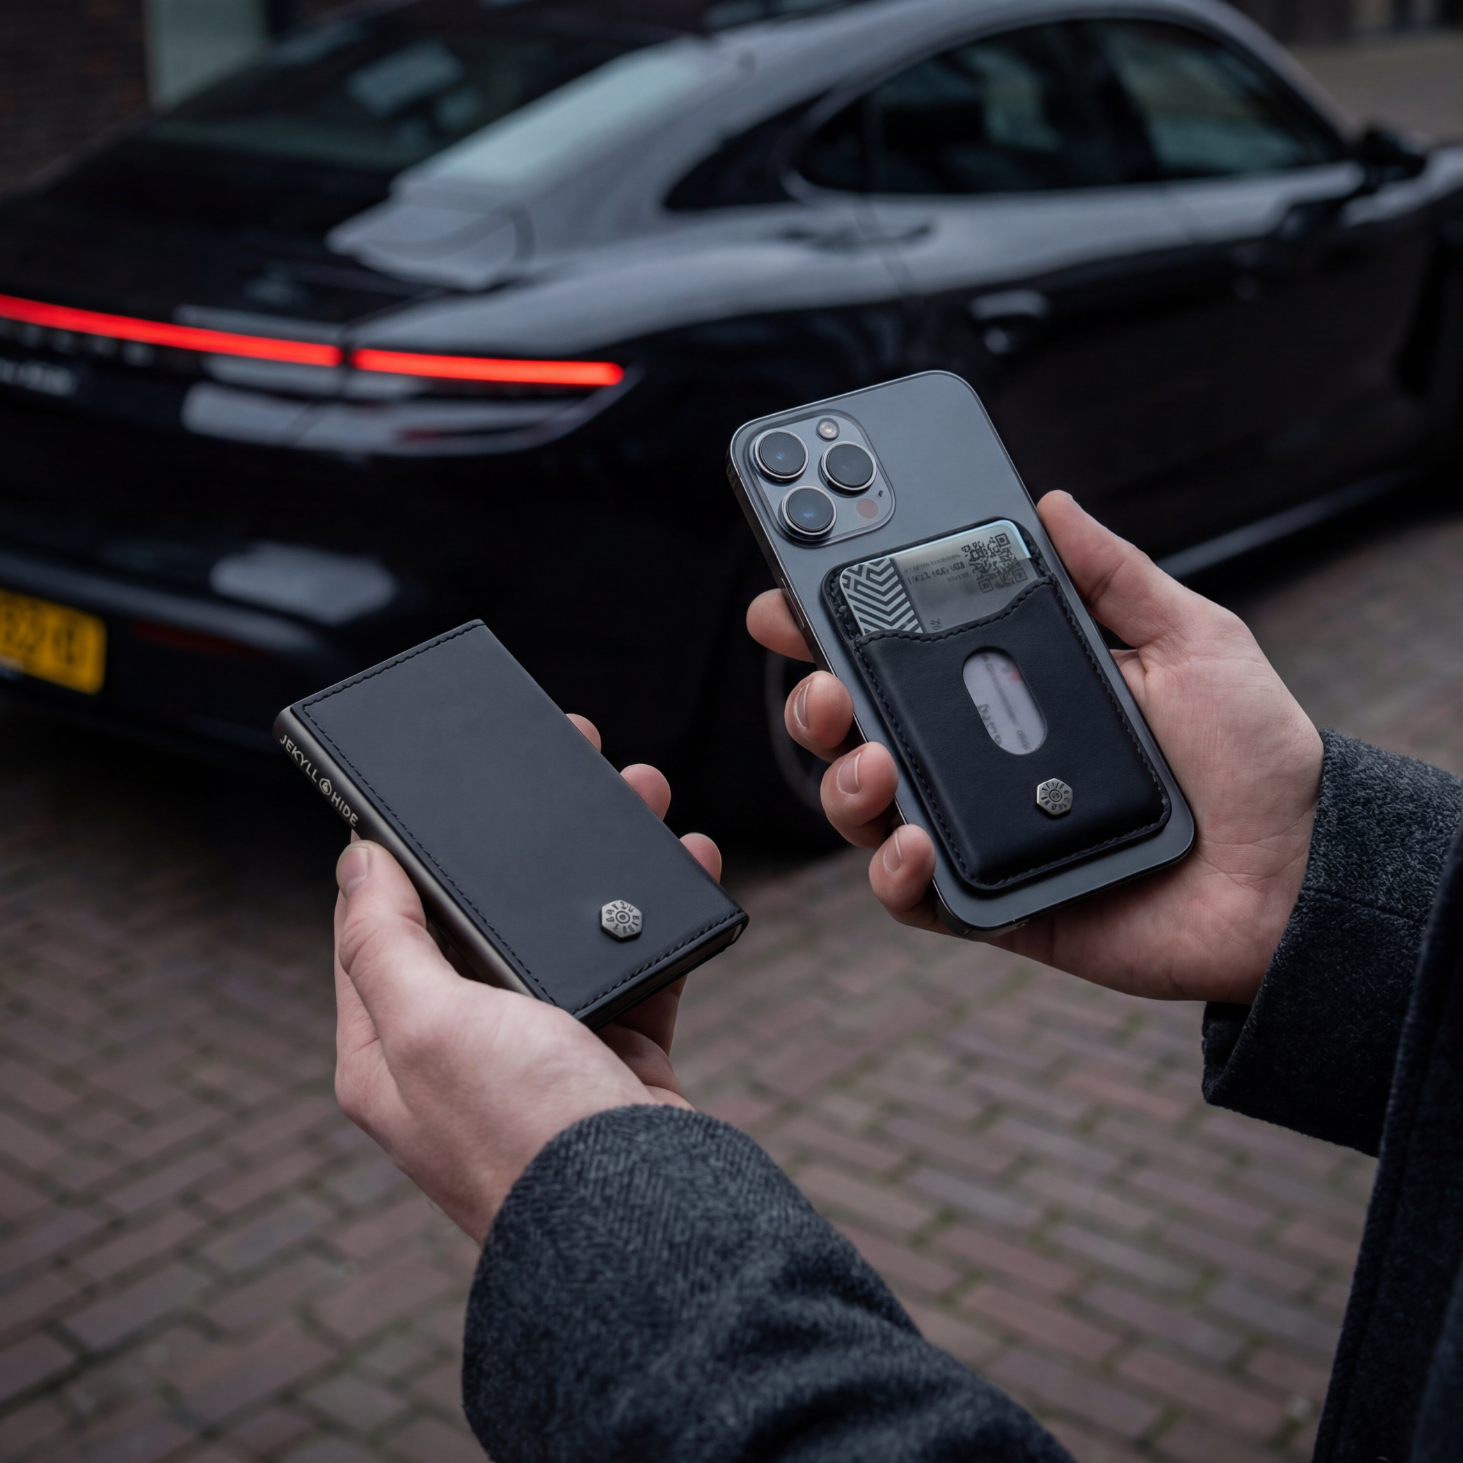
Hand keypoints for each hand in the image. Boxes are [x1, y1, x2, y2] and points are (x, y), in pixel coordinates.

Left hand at [332, 715, 716, 1244]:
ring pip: (565, 934)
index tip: (433, 791)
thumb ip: (384, 940)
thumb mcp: (426, 1027)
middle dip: (519, 845)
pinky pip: (636, 966)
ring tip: (639, 794)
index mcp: (390, 1051)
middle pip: (483, 920)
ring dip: (602, 863)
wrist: (648, 1226)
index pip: (378, 928)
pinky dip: (659, 916)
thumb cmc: (525, 1135)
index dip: (400, 854)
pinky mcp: (616, 1058)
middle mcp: (463, 1052)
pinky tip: (685, 862)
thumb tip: (354, 860)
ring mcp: (544, 1055)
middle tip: (559, 766)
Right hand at [747, 491, 1321, 1005]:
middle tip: (823, 681)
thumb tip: (1052, 503)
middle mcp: (977, 760)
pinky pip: (910, 894)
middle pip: (859, 729)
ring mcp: (975, 833)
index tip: (790, 592)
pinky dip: (891, 870)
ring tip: (870, 759)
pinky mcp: (988, 905)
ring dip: (843, 780)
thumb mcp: (1191, 639)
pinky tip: (911, 842)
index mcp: (1010, 691)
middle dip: (815, 701)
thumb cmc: (1251, 757)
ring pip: (865, 807)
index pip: (900, 651)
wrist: (1300, 874)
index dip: (835, 624)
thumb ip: (1114, 575)